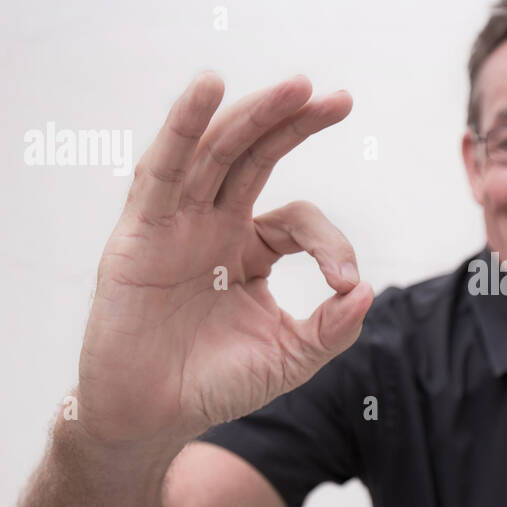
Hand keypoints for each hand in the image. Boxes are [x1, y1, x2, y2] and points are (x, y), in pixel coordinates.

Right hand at [77, 72, 372, 443]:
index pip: (298, 219)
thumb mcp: (289, 358)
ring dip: (253, 115)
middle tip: (340, 99)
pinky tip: (208, 89)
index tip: (345, 281)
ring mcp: (174, 224)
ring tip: (296, 85)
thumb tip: (368, 291)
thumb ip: (331, 328)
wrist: (150, 420)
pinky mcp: (138, 233)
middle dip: (296, 123)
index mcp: (248, 248)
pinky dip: (182, 126)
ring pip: (213, 152)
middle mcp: (211, 225)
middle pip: (256, 156)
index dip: (330, 242)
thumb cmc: (214, 386)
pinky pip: (161, 171)